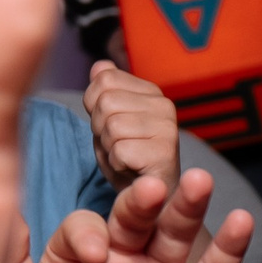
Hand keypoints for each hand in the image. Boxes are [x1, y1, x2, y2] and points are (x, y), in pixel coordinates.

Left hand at [33, 171, 252, 262]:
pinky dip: (229, 248)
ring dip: (187, 206)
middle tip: (150, 188)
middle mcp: (114, 260)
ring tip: (197, 183)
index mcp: (69, 257)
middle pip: (131, 219)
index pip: (82, 228)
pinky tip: (241, 221)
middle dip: (140, 202)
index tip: (93, 254)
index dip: (88, 234)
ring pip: (174, 234)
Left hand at [84, 60, 179, 189]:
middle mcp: (164, 105)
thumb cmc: (127, 157)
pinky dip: (117, 164)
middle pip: (105, 102)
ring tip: (125, 157)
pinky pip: (120, 151)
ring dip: (108, 147)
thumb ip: (104, 91)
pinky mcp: (165, 154)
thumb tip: (99, 66)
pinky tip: (131, 169)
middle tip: (117, 145)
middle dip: (100, 128)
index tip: (110, 126)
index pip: (103, 80)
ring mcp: (168, 129)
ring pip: (111, 126)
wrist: (147, 197)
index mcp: (150, 91)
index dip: (94, 106)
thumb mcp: (108, 118)